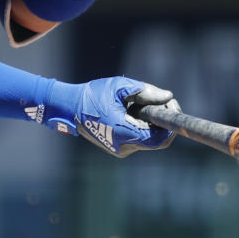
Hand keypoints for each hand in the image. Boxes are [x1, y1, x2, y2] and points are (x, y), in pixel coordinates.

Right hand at [40, 77, 177, 156]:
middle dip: (162, 122)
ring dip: (152, 124)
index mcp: (124, 133)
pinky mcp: (118, 148)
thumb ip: (146, 92)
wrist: (68, 109)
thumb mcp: (120, 87)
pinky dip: (142, 127)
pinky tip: (132, 112)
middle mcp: (124, 147)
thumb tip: (169, 97)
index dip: (169, 123)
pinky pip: (138, 140)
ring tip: (140, 104)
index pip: (159, 138)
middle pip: (156, 141)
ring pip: (148, 141)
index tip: (170, 105)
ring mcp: (120, 150)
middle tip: (161, 102)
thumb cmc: (92, 95)